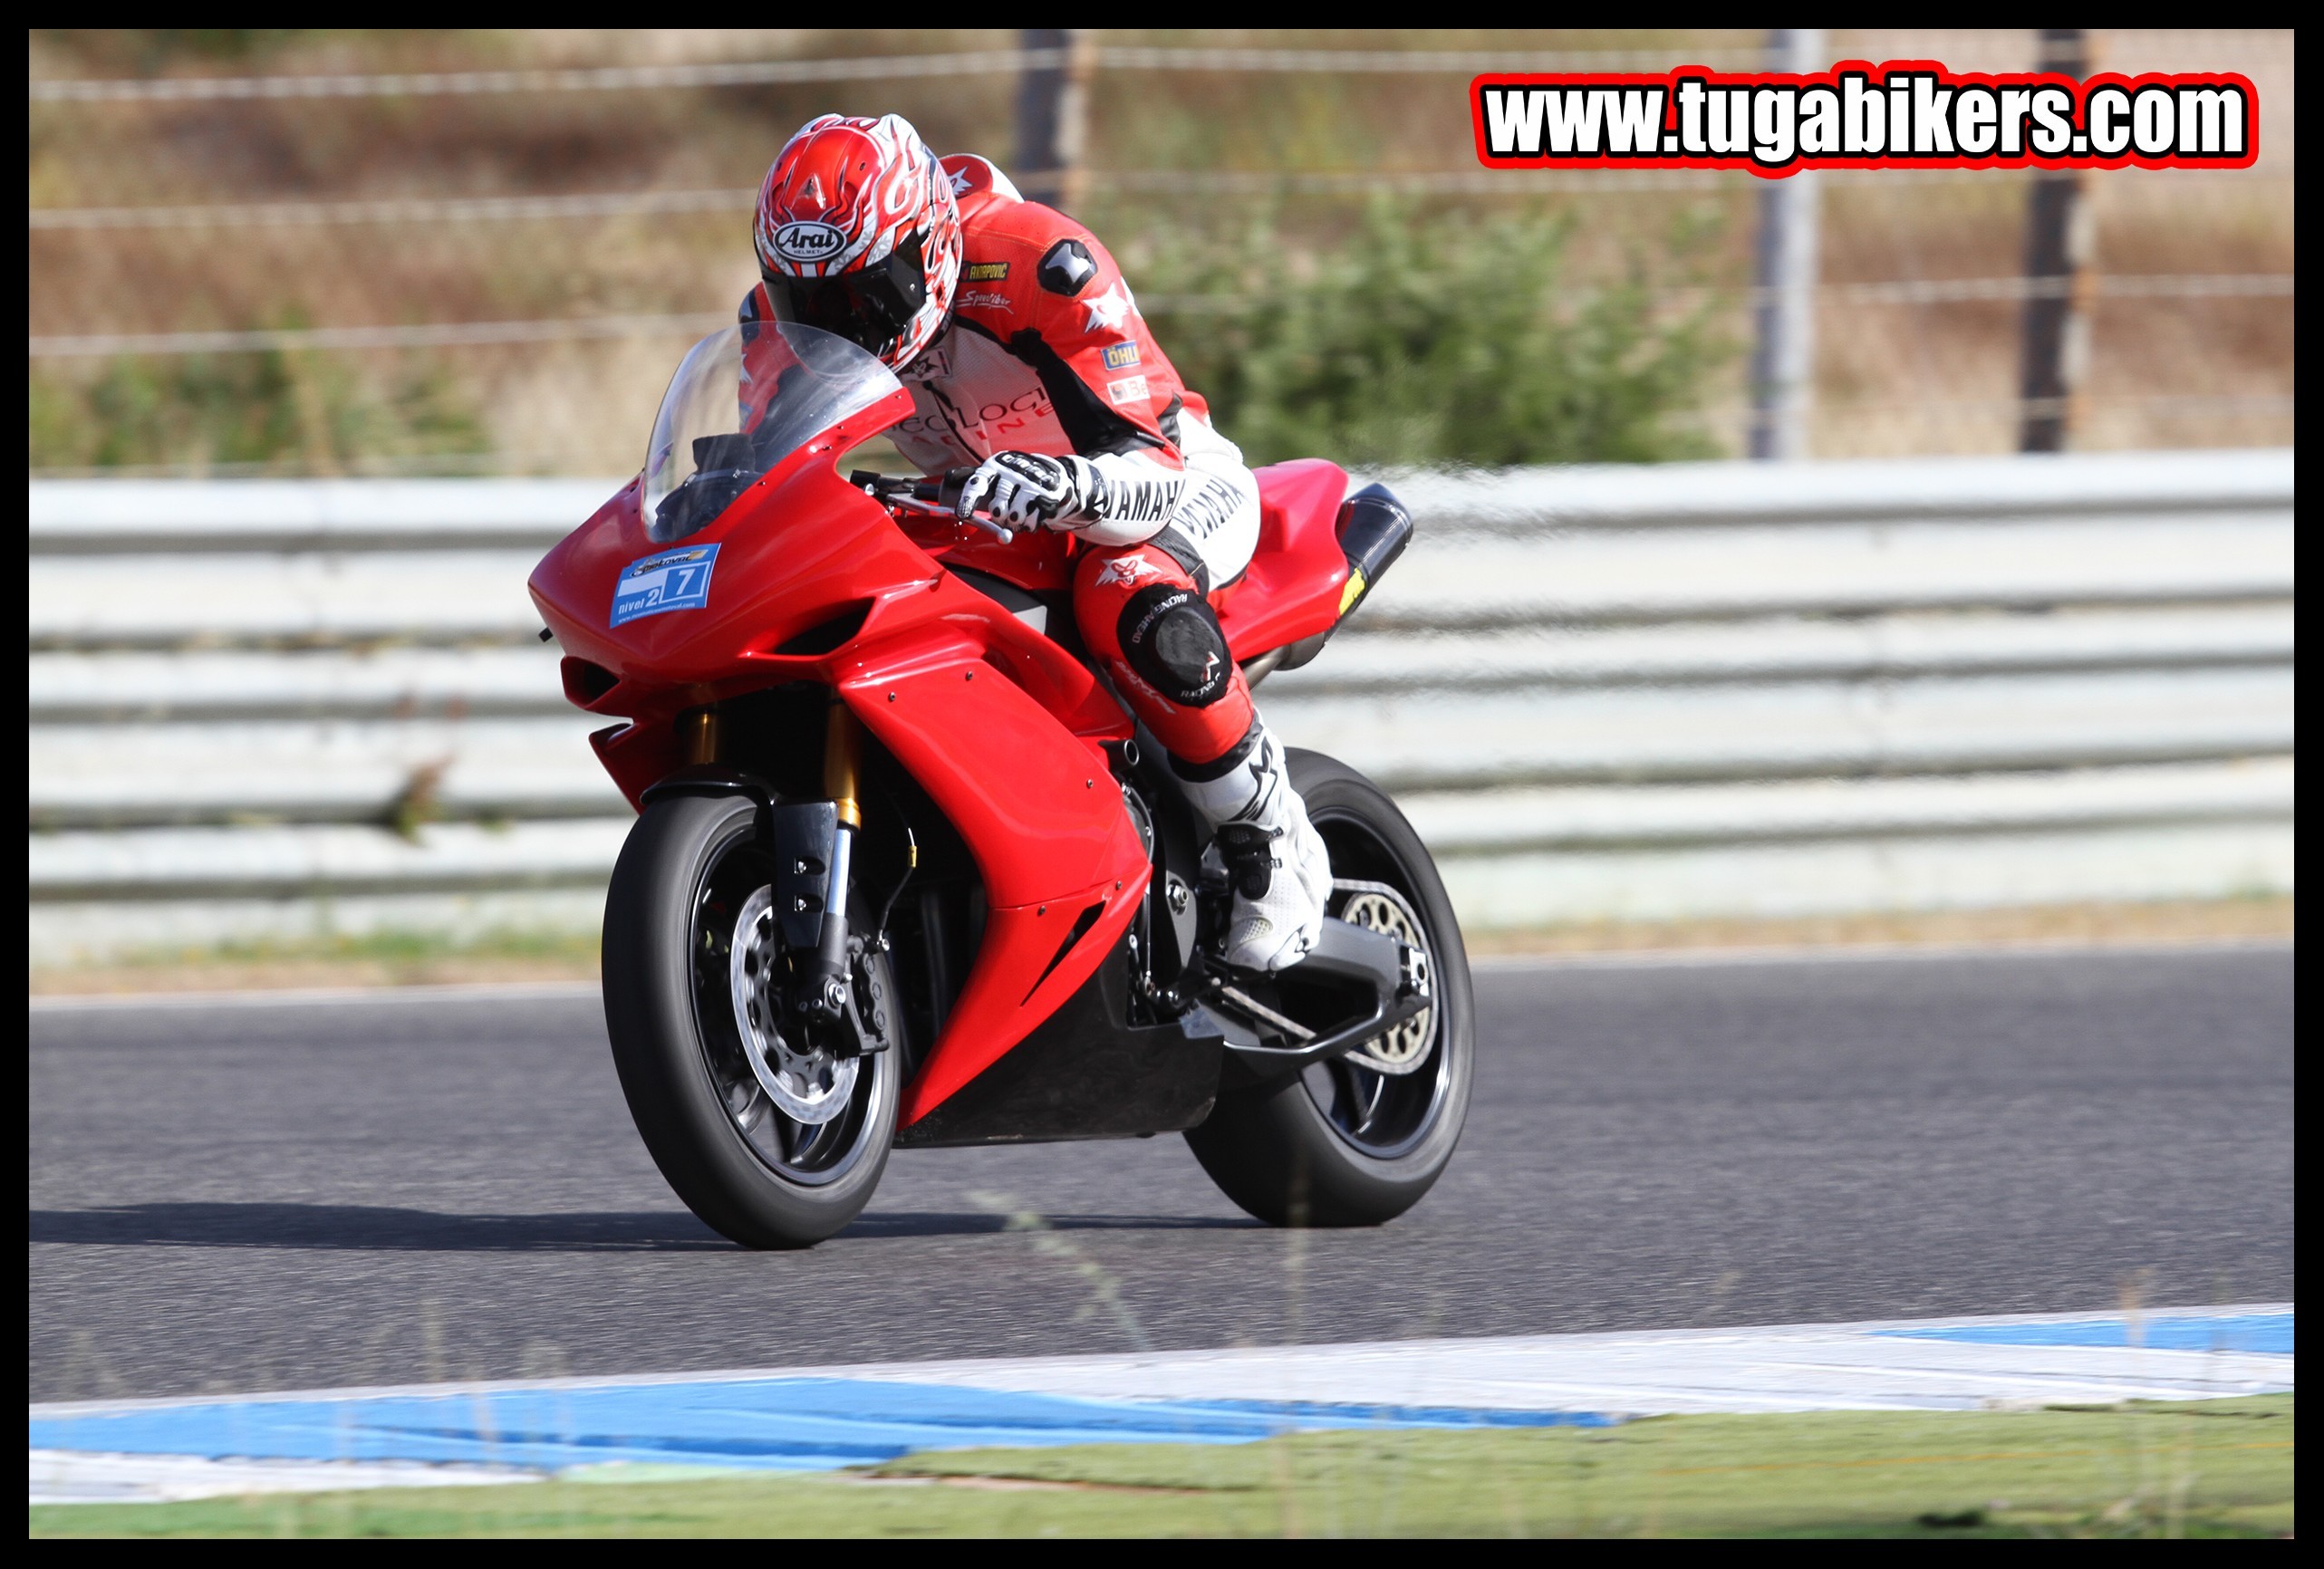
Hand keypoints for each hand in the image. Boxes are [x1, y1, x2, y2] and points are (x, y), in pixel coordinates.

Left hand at [955, 451, 1100, 530]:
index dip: (969, 499)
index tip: (962, 513)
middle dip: (999, 516)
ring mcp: (1031, 484)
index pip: (978, 482)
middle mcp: (1012, 471)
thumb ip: (979, 485)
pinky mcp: (1046, 496)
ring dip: (1015, 522)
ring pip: (1013, 517)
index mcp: (995, 464)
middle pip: (997, 507)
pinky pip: (1030, 522)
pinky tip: (1032, 514)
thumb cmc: (1019, 479)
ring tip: (1019, 513)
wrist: (1058, 475)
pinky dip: (1028, 525)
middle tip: (1004, 513)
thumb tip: (952, 497)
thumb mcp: (998, 474)